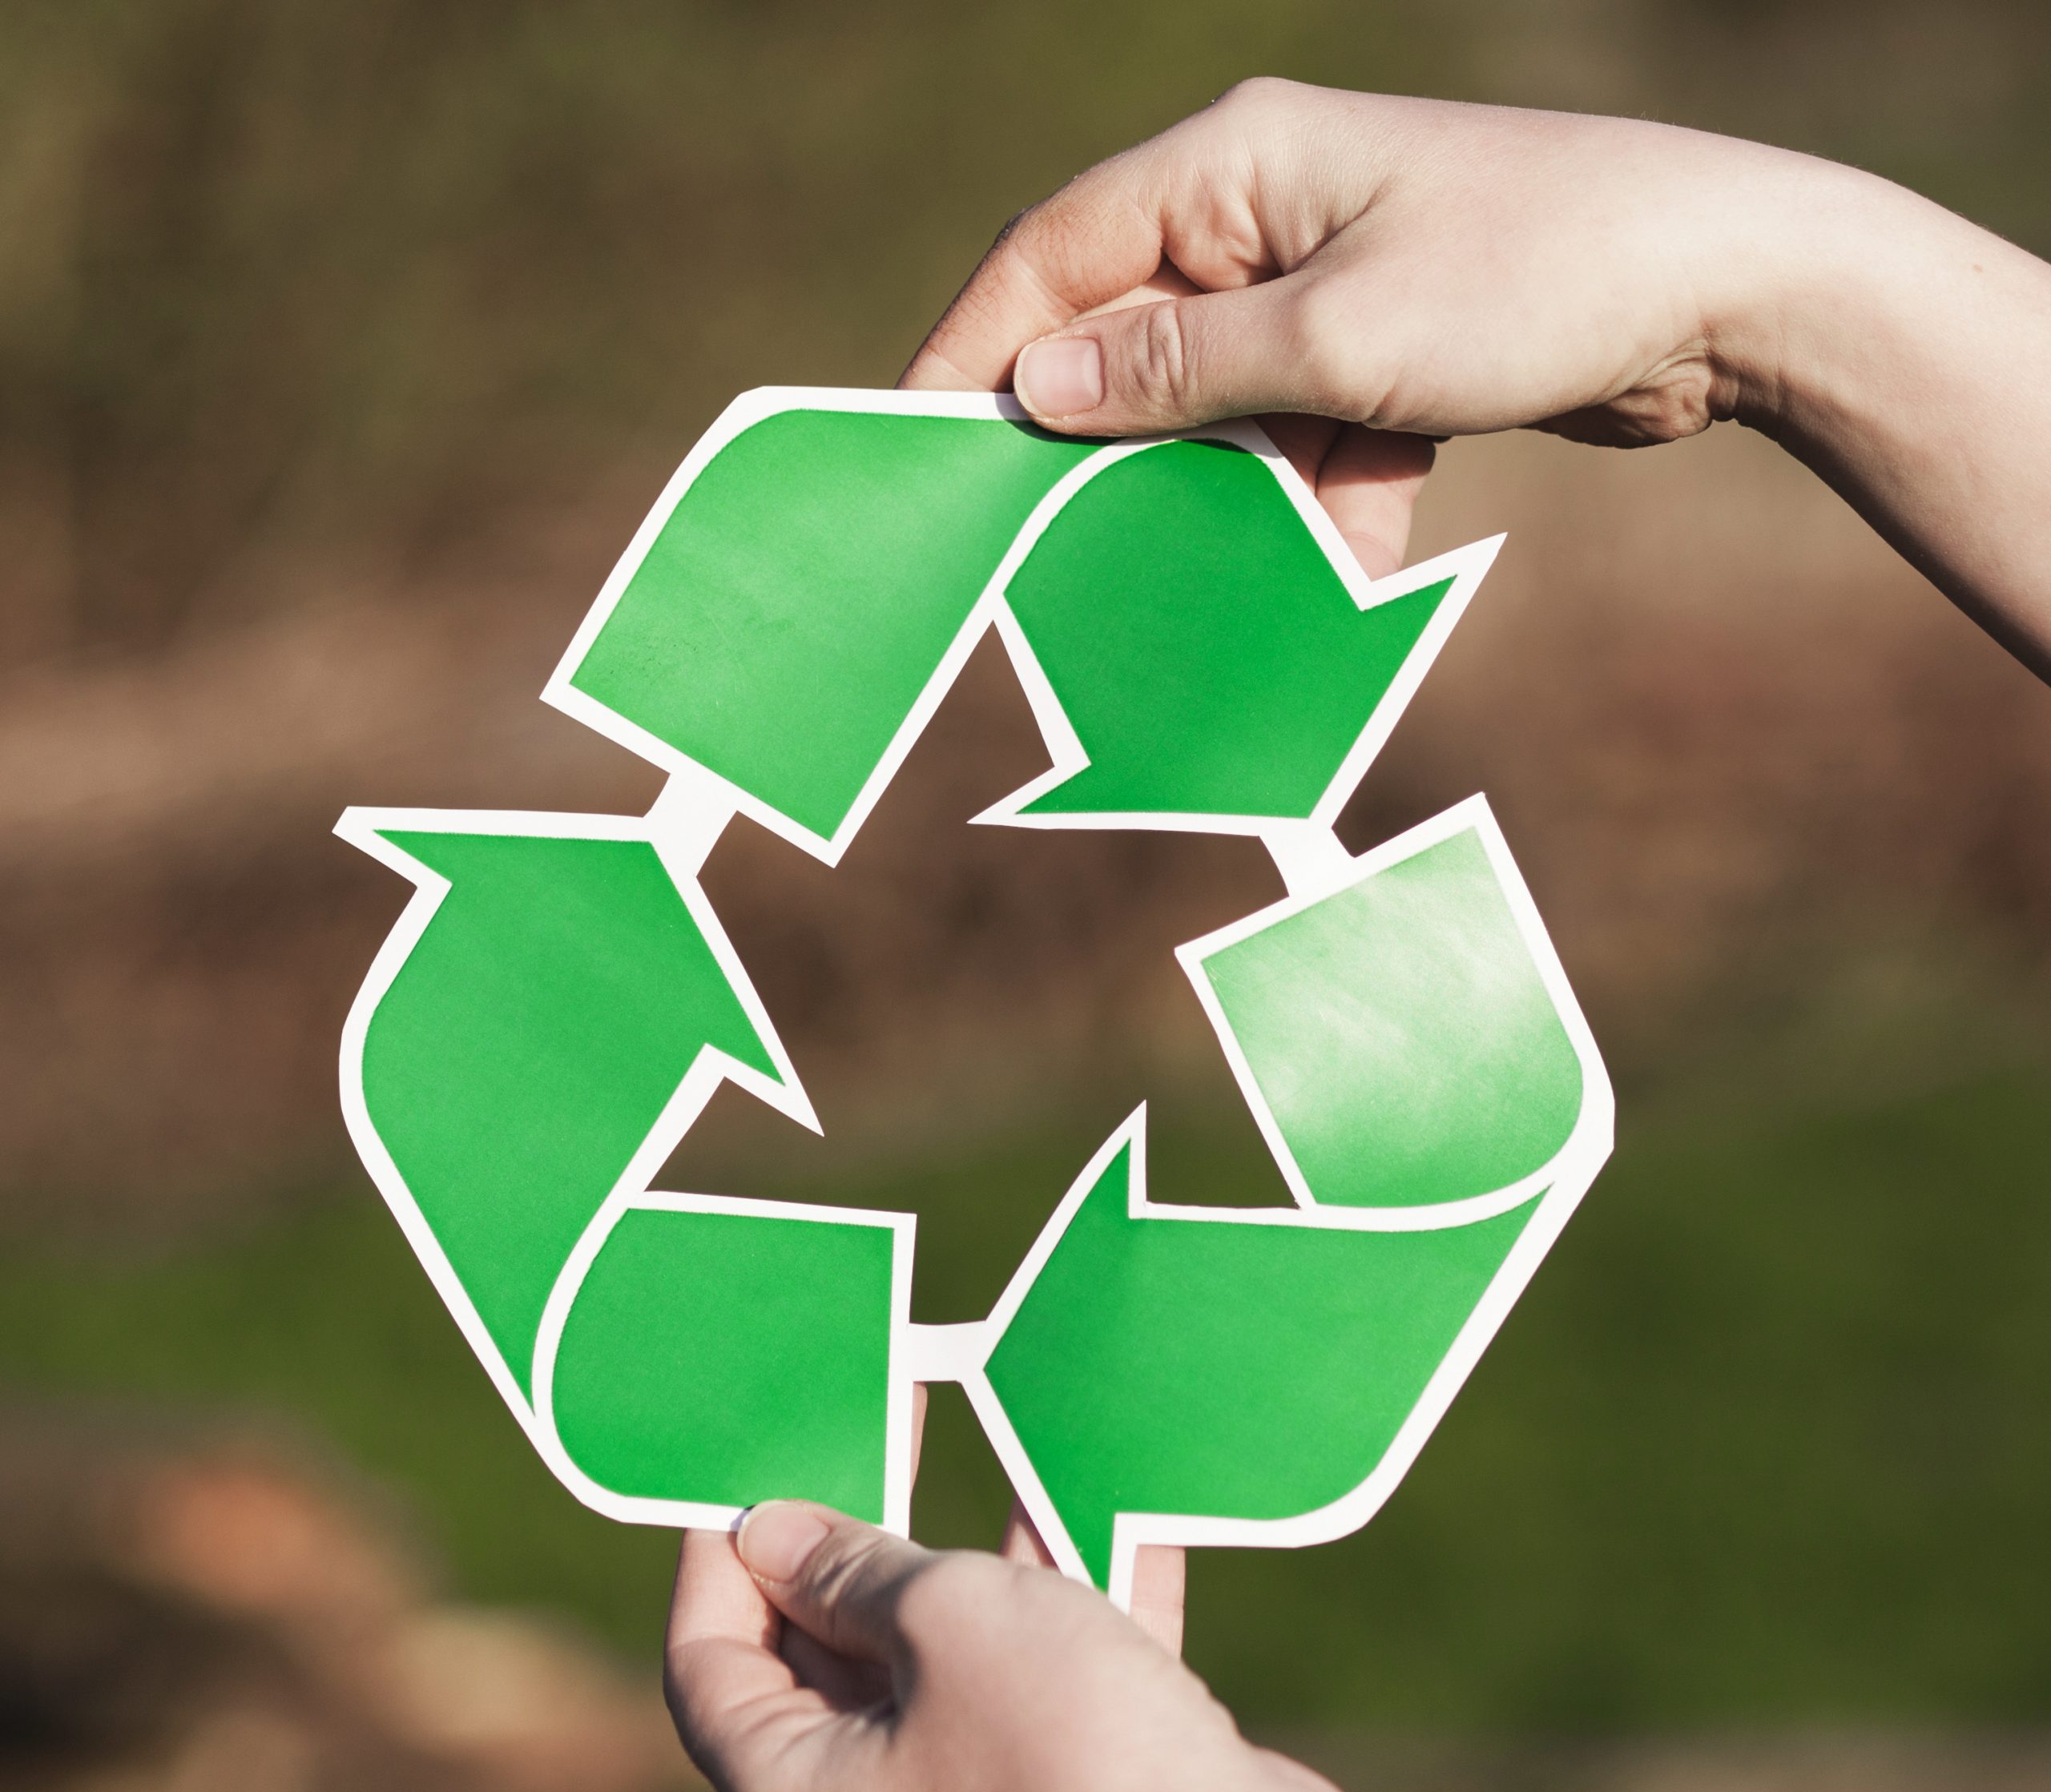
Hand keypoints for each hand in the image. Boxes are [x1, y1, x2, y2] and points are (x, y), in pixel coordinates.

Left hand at [663, 1502, 1341, 1791]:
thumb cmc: (1070, 1745)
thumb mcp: (946, 1613)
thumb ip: (852, 1567)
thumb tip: (771, 1537)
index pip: (706, 1669)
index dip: (717, 1560)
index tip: (750, 1472)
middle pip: (823, 1673)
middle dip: (851, 1553)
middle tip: (866, 1444)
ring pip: (942, 1679)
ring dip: (967, 1571)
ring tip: (985, 1452)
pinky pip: (1031, 1704)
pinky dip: (1055, 1616)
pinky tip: (1101, 1511)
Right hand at [901, 79, 2050, 675]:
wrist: (1731, 296)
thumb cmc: (1536, 277)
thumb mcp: (1334, 340)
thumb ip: (1174, 367)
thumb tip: (1037, 389)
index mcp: (1235, 163)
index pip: (1054, 253)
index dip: (977, 351)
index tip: (920, 444)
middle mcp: (1264, 211)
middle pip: (1127, 336)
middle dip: (1114, 447)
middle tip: (1060, 540)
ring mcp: (1322, 282)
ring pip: (1216, 408)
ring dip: (1236, 495)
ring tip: (1255, 557)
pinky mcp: (1376, 350)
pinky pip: (1300, 438)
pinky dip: (1319, 502)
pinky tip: (1358, 546)